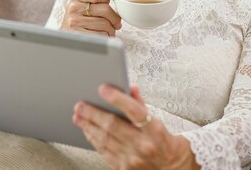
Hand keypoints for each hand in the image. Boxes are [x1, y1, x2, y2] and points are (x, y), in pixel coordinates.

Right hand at [60, 0, 121, 35]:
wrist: (67, 39)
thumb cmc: (80, 19)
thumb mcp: (85, 2)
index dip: (107, 1)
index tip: (106, 6)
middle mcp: (73, 9)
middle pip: (106, 10)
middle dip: (115, 19)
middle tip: (115, 24)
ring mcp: (75, 23)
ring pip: (106, 24)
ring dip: (111, 30)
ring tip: (107, 31)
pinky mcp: (79, 36)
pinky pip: (102, 36)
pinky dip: (106, 38)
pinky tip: (102, 37)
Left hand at [73, 84, 199, 169]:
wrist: (172, 169)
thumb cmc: (164, 143)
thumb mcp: (159, 122)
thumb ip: (141, 105)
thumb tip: (130, 87)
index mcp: (154, 131)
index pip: (135, 111)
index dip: (118, 99)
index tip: (103, 89)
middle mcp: (143, 146)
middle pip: (113, 126)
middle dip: (93, 113)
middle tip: (80, 105)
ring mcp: (133, 159)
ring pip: (104, 139)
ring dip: (88, 125)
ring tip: (78, 115)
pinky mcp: (124, 168)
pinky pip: (104, 151)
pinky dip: (93, 139)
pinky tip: (87, 130)